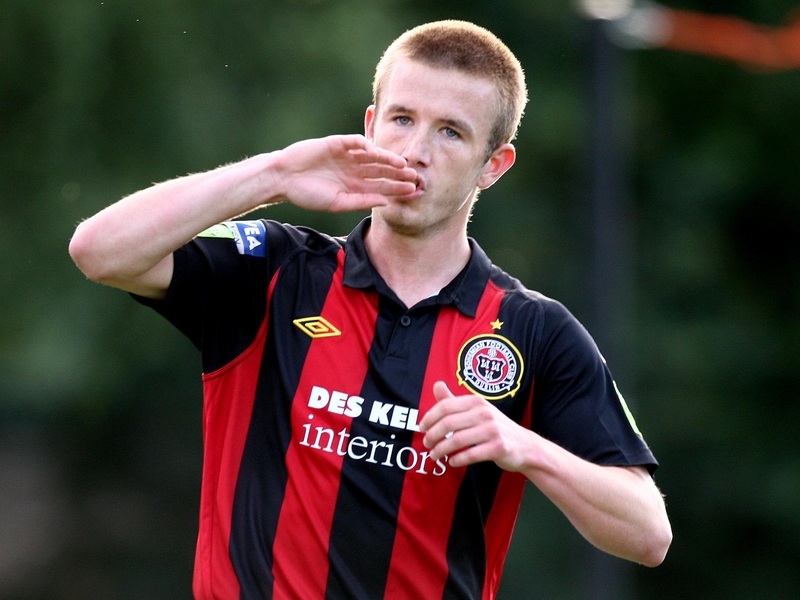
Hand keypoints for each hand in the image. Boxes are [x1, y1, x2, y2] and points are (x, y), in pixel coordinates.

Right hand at [271, 134, 416, 212]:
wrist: (283, 179)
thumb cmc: (307, 194)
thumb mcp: (337, 203)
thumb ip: (361, 201)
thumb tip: (385, 203)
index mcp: (354, 185)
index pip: (381, 186)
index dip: (397, 188)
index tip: (413, 191)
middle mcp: (354, 170)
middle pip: (381, 170)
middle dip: (398, 173)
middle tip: (415, 176)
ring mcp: (346, 156)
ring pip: (373, 156)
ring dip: (387, 159)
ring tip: (402, 164)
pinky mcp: (337, 143)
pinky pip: (355, 142)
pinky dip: (366, 145)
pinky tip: (377, 152)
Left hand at [420, 381, 532, 470]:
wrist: (525, 446)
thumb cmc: (495, 428)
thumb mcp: (476, 410)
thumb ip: (454, 401)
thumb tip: (436, 385)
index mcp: (477, 401)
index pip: (446, 406)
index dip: (430, 418)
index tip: (422, 428)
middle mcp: (485, 413)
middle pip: (448, 423)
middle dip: (433, 435)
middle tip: (426, 443)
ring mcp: (493, 430)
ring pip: (457, 440)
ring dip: (441, 450)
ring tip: (434, 455)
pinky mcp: (499, 447)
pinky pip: (471, 455)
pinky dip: (457, 460)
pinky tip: (452, 462)